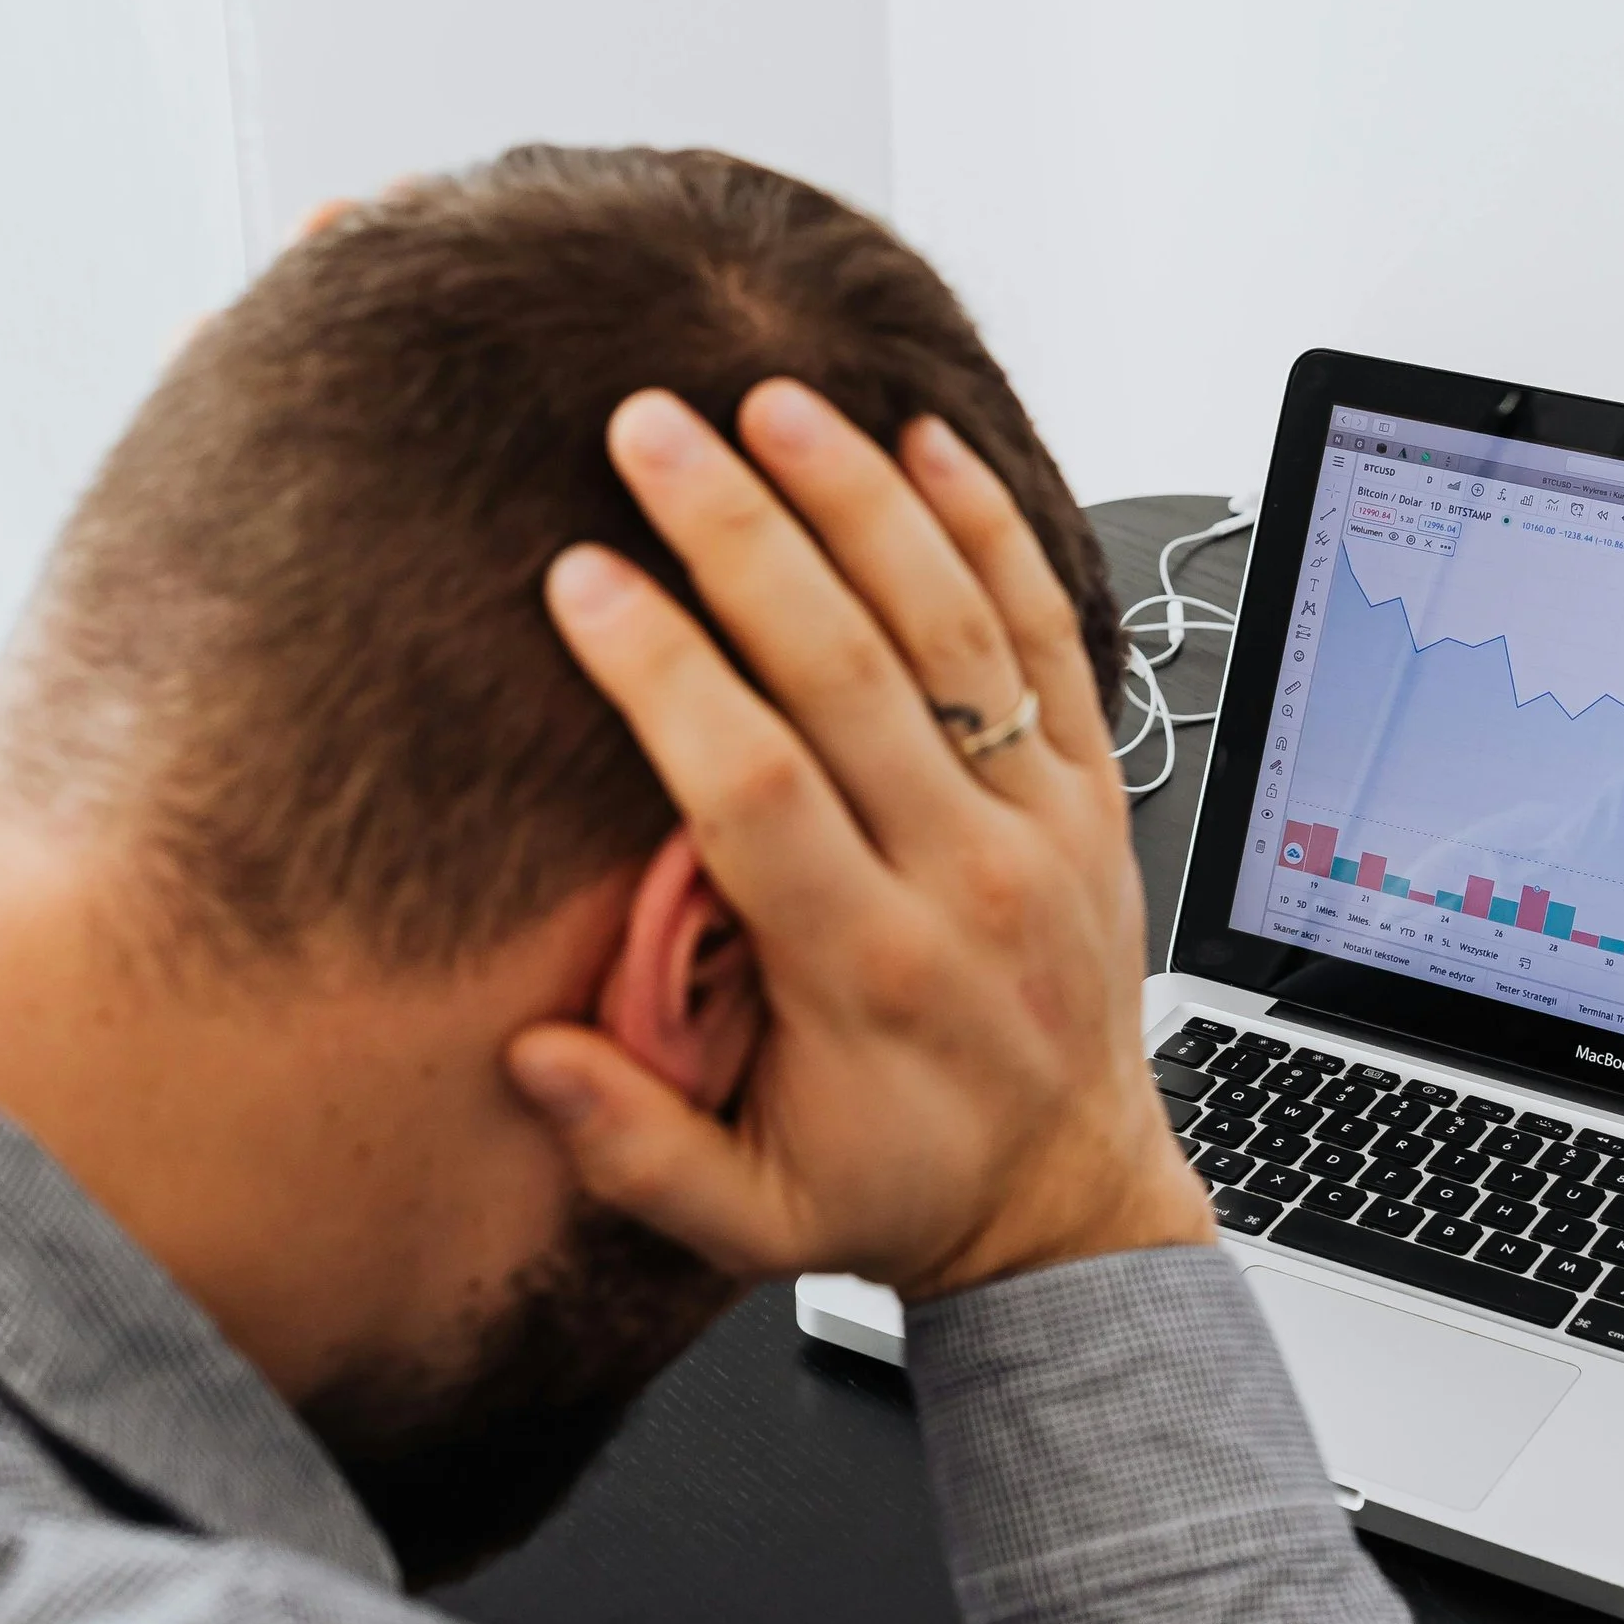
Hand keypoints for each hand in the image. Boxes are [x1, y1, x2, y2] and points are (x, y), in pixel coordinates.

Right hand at [505, 382, 1213, 1300]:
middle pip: (848, 671)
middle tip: (650, 428)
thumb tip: (528, 1059)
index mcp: (866, 974)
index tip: (580, 579)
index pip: (753, 790)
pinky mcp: (1095, 785)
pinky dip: (994, 527)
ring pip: (952, 626)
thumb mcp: (754, 1226)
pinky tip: (926, 439)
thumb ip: (635, 1149)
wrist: (1072, 1201)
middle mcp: (962, 878)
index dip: (665, 678)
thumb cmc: (898, 1190)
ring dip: (860, 498)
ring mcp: (1041, 820)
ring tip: (772, 397)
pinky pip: (1050, 632)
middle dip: (740, 535)